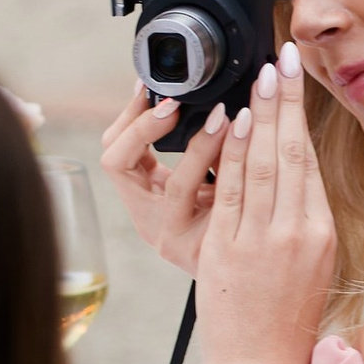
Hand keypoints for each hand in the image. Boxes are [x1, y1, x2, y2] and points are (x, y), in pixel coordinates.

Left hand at [100, 83, 225, 273]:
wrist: (224, 270)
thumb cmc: (235, 250)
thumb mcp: (242, 215)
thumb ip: (238, 176)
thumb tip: (245, 126)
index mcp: (172, 232)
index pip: (173, 185)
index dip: (195, 152)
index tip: (217, 122)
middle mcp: (147, 217)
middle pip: (118, 160)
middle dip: (142, 124)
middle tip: (174, 102)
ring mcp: (141, 201)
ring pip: (118, 151)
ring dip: (137, 119)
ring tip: (161, 93)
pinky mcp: (146, 185)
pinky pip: (134, 149)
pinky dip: (146, 124)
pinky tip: (163, 104)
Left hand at [194, 59, 337, 363]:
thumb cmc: (283, 320)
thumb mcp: (310, 266)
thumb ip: (301, 221)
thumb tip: (292, 174)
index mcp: (321, 235)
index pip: (309, 162)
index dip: (301, 116)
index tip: (296, 81)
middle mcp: (297, 233)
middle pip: (292, 153)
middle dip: (287, 100)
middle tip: (283, 58)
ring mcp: (263, 241)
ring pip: (262, 164)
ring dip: (259, 114)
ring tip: (260, 76)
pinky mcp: (229, 250)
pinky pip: (230, 191)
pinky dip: (230, 152)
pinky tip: (231, 122)